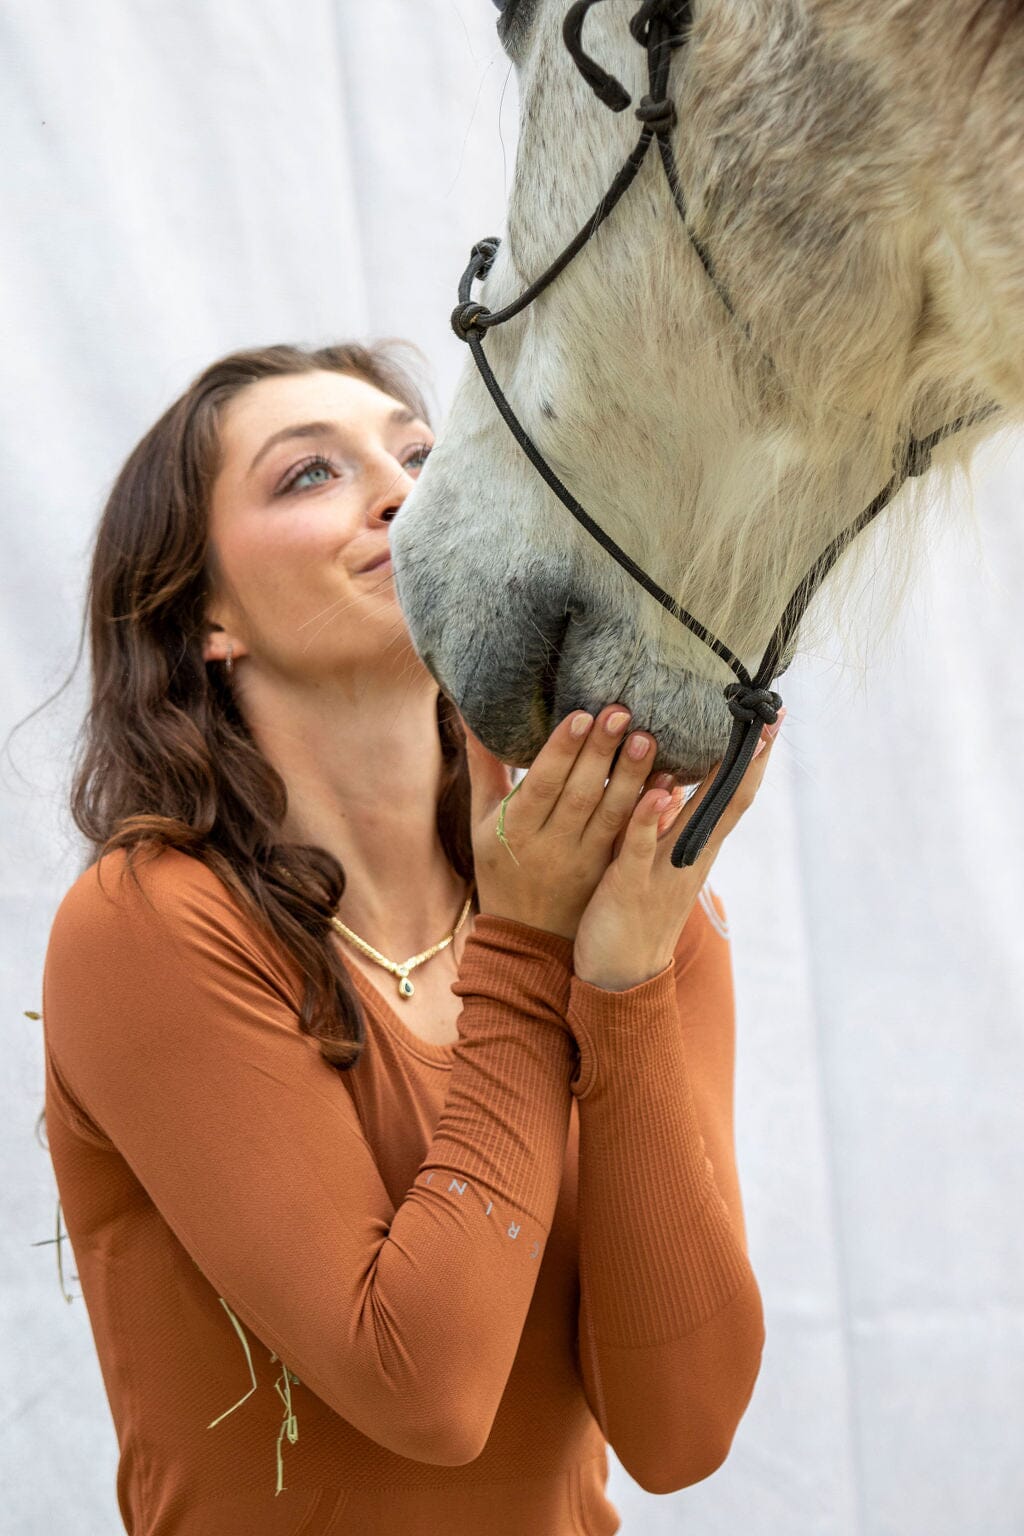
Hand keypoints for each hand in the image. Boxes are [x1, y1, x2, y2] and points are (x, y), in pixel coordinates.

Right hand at [461, 704, 677, 940]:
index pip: (540, 783)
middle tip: (620, 712)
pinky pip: (628, 837)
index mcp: (513, 829)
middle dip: (600, 752)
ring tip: (646, 738)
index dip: (561, 750)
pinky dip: (648, 809)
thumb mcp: (482, 821)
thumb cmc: (500, 866)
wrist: (526, 936)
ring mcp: (581, 862)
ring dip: (631, 776)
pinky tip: (666, 782)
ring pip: (609, 815)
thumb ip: (484, 769)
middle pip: (578, 794)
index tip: (582, 715)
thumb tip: (471, 716)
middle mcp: (548, 846)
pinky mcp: (606, 873)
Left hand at [572, 710, 785, 988]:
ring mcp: (665, 869)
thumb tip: (674, 780)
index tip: (774, 718)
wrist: (622, 974)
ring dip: (704, 775)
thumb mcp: (661, 860)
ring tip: (717, 732)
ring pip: (692, 817)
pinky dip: (650, 821)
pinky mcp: (631, 885)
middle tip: (771, 717)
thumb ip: (670, 822)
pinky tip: (658, 793)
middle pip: (729, 799)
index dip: (754, 756)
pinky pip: (643, 848)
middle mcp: (691, 853)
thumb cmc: (638, 910)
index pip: (734, 792)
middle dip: (749, 757)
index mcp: (699, 845)